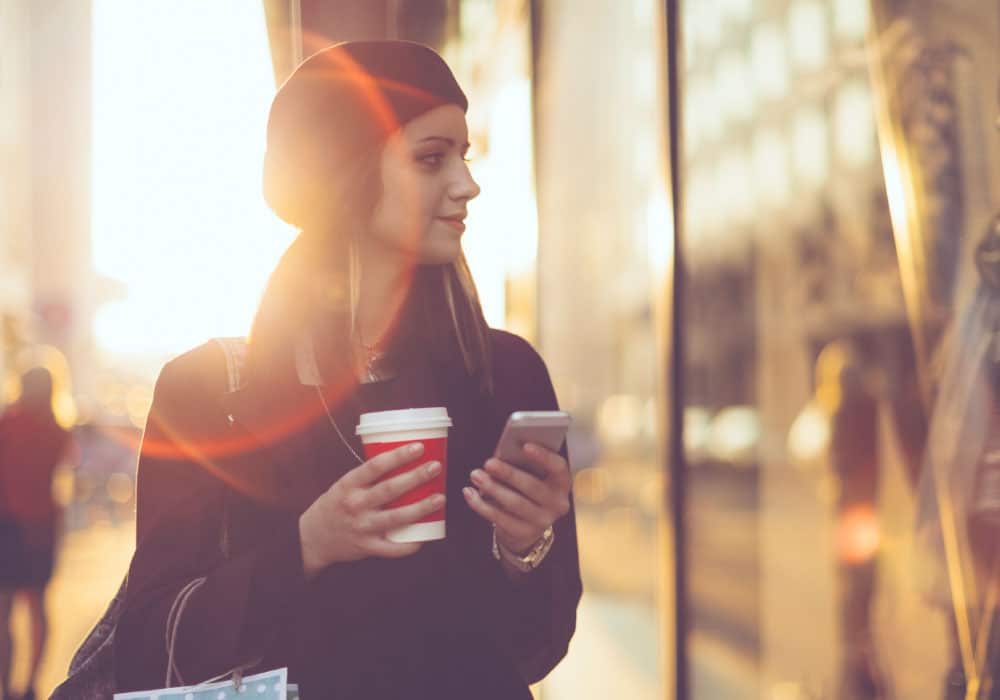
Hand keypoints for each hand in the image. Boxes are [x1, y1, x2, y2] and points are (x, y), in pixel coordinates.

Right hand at [299, 442, 444, 577]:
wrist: (313, 538)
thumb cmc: (335, 505)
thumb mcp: (345, 485)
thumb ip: (368, 476)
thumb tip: (403, 459)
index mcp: (348, 485)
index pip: (375, 466)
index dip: (398, 456)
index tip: (419, 447)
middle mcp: (355, 505)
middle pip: (390, 489)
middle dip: (416, 477)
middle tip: (436, 467)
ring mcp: (361, 527)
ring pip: (396, 518)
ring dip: (420, 508)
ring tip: (440, 498)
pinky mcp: (366, 547)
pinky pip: (393, 548)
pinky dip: (410, 544)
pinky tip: (427, 536)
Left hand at [463, 442, 570, 554]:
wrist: (528, 525)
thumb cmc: (528, 489)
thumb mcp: (533, 475)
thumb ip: (524, 464)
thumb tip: (502, 454)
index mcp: (561, 483)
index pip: (558, 467)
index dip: (544, 456)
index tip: (525, 446)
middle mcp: (557, 503)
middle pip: (532, 486)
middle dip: (508, 473)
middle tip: (488, 463)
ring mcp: (542, 521)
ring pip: (514, 503)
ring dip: (492, 488)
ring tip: (476, 476)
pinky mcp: (524, 533)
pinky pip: (500, 518)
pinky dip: (481, 505)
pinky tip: (469, 493)